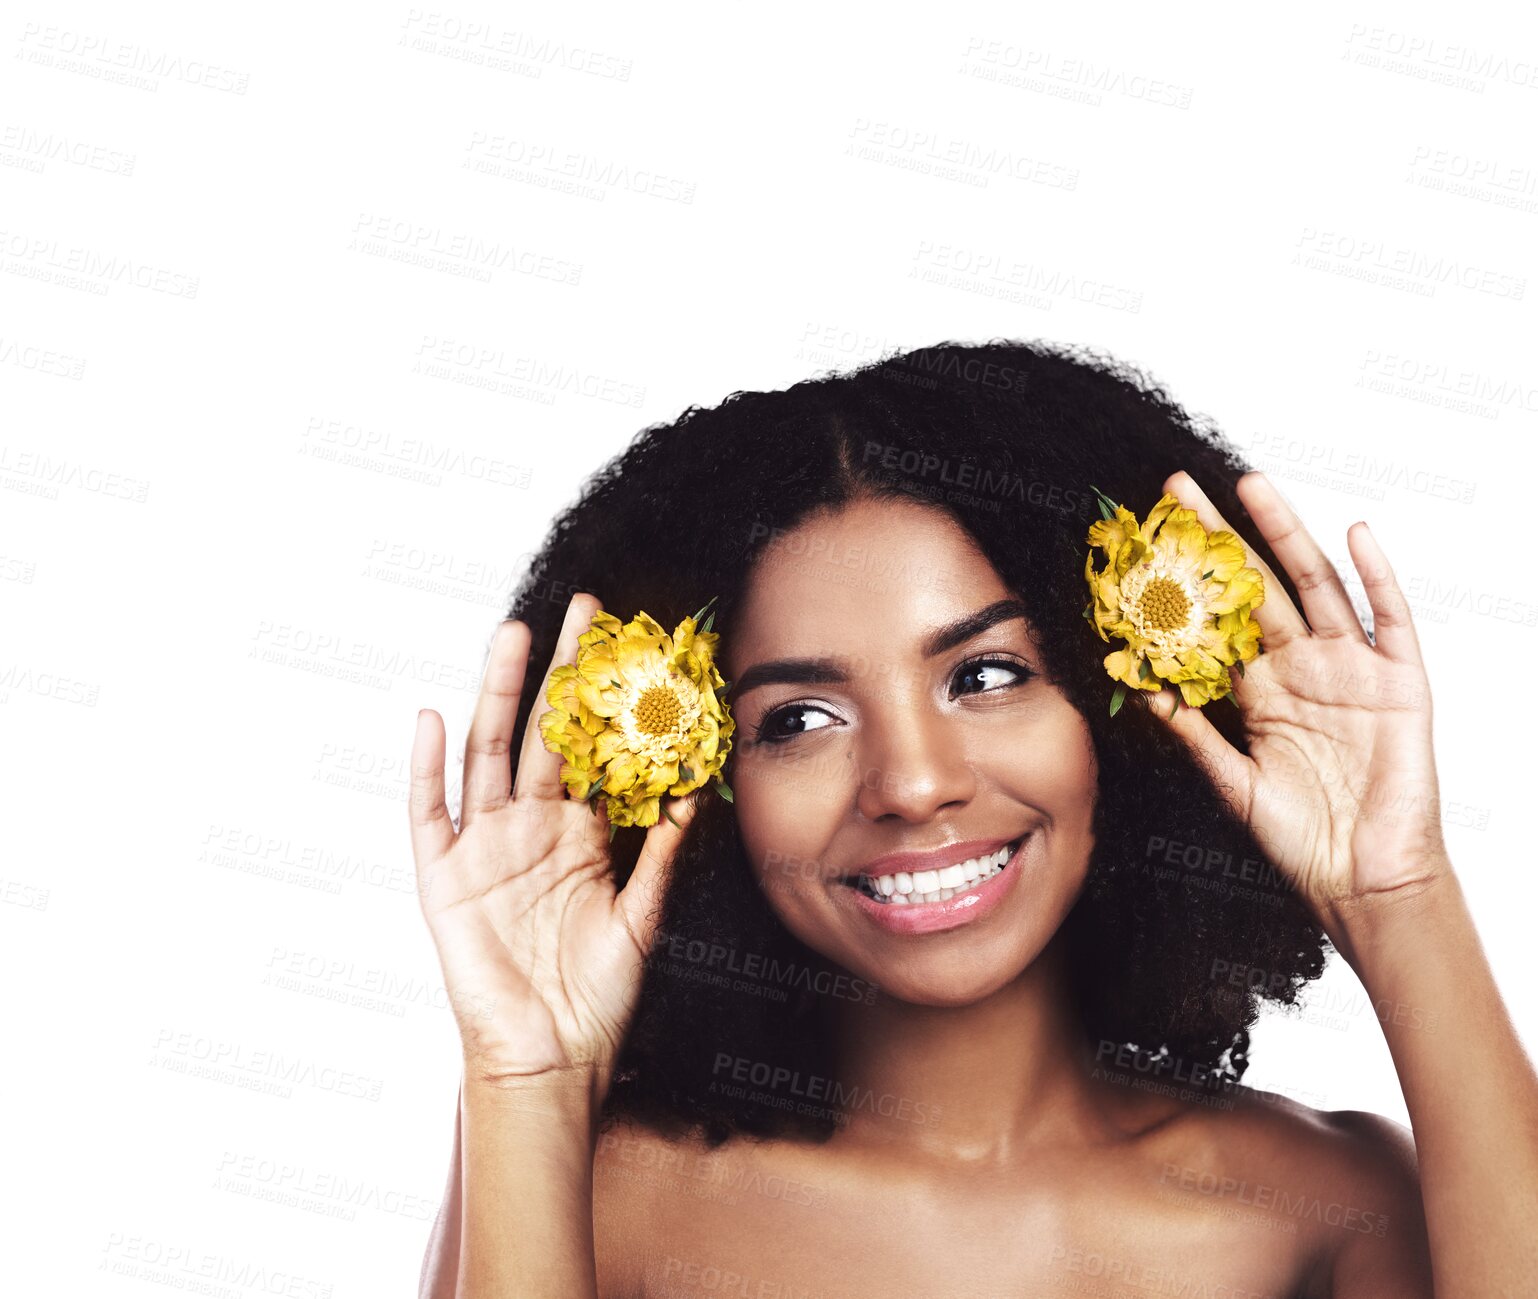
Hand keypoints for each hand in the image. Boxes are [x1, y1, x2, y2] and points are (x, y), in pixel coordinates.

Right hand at [408, 593, 699, 1092]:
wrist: (552, 1058)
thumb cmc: (596, 994)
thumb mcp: (641, 916)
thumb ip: (661, 855)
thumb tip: (691, 793)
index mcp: (577, 834)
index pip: (590, 751)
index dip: (606, 702)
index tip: (628, 645)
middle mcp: (529, 828)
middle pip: (542, 734)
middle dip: (559, 673)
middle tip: (580, 611)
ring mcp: (484, 848)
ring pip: (489, 755)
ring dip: (497, 695)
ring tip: (511, 635)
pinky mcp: (444, 879)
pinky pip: (430, 815)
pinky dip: (427, 768)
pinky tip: (432, 720)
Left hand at [1138, 470, 1452, 939]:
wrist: (1361, 880)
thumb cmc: (1299, 836)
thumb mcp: (1229, 781)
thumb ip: (1189, 733)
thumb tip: (1137, 687)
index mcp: (1258, 691)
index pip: (1215, 622)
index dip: (1183, 584)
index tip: (1146, 543)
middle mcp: (1302, 668)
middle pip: (1257, 588)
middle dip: (1220, 539)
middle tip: (1179, 490)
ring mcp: (1351, 669)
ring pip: (1315, 586)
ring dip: (1285, 535)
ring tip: (1251, 487)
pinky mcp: (1399, 682)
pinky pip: (1390, 618)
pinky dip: (1376, 575)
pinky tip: (1355, 533)